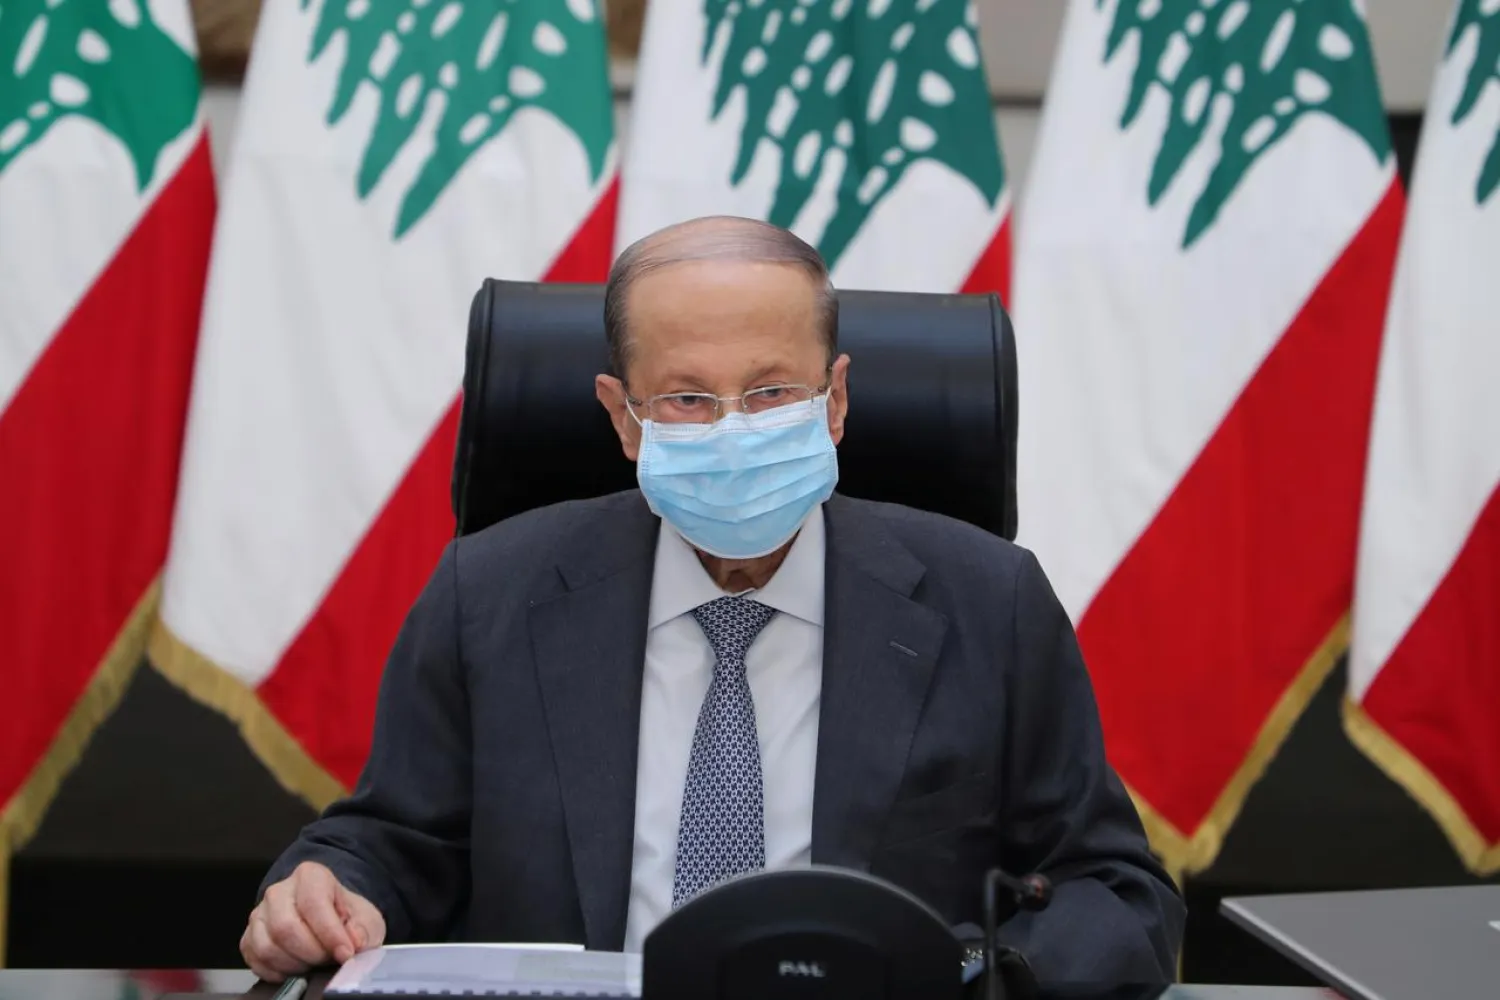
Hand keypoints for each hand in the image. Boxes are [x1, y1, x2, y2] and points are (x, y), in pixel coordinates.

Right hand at [241, 861, 386, 982]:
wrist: (328, 917)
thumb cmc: (344, 915)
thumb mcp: (366, 917)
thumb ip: (363, 929)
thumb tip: (354, 941)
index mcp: (310, 876)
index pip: (314, 904)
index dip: (330, 934)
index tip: (345, 953)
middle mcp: (279, 892)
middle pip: (286, 928)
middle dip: (312, 952)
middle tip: (328, 959)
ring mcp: (260, 915)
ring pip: (267, 947)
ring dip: (295, 964)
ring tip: (314, 963)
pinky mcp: (248, 938)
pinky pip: (256, 961)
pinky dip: (278, 972)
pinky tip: (297, 968)